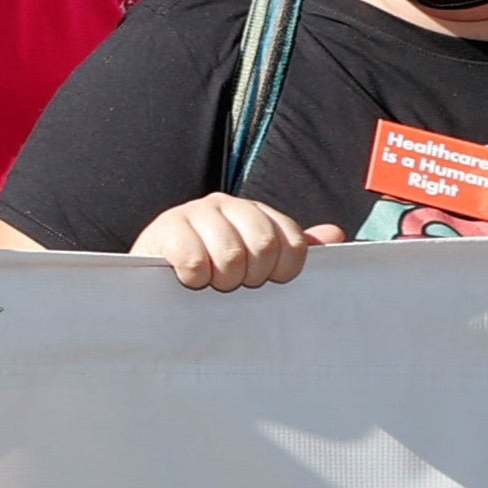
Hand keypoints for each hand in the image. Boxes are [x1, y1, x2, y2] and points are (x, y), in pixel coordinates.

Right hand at [129, 194, 338, 289]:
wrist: (152, 277)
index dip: (284, 269)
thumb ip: (294, 248)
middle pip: (264, 245)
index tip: (268, 280)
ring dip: (222, 279)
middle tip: (234, 282)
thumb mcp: (255, 261)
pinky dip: (195, 277)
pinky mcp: (166, 230)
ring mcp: (194, 213)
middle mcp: (226, 204)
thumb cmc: (210, 270)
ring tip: (212, 281)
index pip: (290, 239)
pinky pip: (195, 260)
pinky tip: (189, 278)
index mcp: (253, 211)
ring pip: (231, 255)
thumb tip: (335, 233)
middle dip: (251, 276)